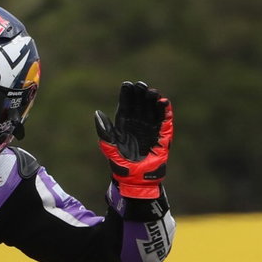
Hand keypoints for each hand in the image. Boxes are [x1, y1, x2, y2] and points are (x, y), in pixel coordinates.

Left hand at [94, 81, 172, 198]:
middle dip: (140, 93)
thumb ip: (104, 130)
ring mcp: (150, 127)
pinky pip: (164, 119)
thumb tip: (97, 113)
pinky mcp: (162, 133)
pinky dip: (164, 110)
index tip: (127, 84)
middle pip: (140, 104)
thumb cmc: (120, 163)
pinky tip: (162, 102)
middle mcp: (138, 123)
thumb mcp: (109, 146)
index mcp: (124, 124)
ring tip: (151, 92)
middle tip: (140, 85)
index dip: (127, 95)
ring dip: (152, 99)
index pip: (126, 105)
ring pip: (152, 108)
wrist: (135, 177)